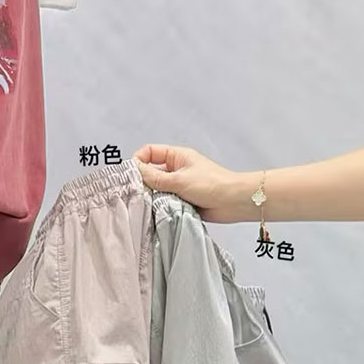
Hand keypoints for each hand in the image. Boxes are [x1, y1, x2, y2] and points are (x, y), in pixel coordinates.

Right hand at [134, 145, 258, 222]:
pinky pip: (162, 202)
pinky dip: (158, 206)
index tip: (131, 175)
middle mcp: (175, 169)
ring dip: (151, 196)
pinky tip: (156, 211)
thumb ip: (155, 177)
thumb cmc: (211, 185)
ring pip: (155, 189)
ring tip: (149, 204)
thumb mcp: (179, 179)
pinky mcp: (179, 200)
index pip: (150, 152)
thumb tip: (134, 170)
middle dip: (142, 182)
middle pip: (149, 172)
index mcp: (176, 157)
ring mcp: (177, 185)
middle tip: (136, 193)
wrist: (233, 202)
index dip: (138, 161)